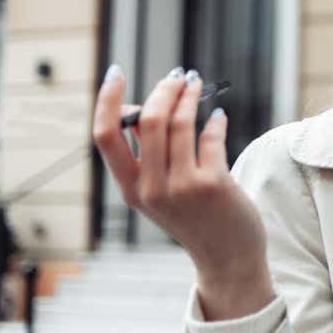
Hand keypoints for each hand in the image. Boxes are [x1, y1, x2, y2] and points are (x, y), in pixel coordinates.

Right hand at [92, 65, 275, 318]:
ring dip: (189, 95)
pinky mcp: (213, 184)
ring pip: (180, 123)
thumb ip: (146, 157)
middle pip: (148, 120)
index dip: (107, 100)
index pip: (105, 136)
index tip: (116, 73)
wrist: (227, 259)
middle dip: (164, 89)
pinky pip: (211, 136)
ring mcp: (183, 188)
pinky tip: (218, 117)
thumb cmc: (194, 218)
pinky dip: (215, 121)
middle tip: (178, 75)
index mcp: (131, 189)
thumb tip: (140, 109)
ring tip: (196, 84)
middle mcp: (152, 189)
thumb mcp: (158, 193)